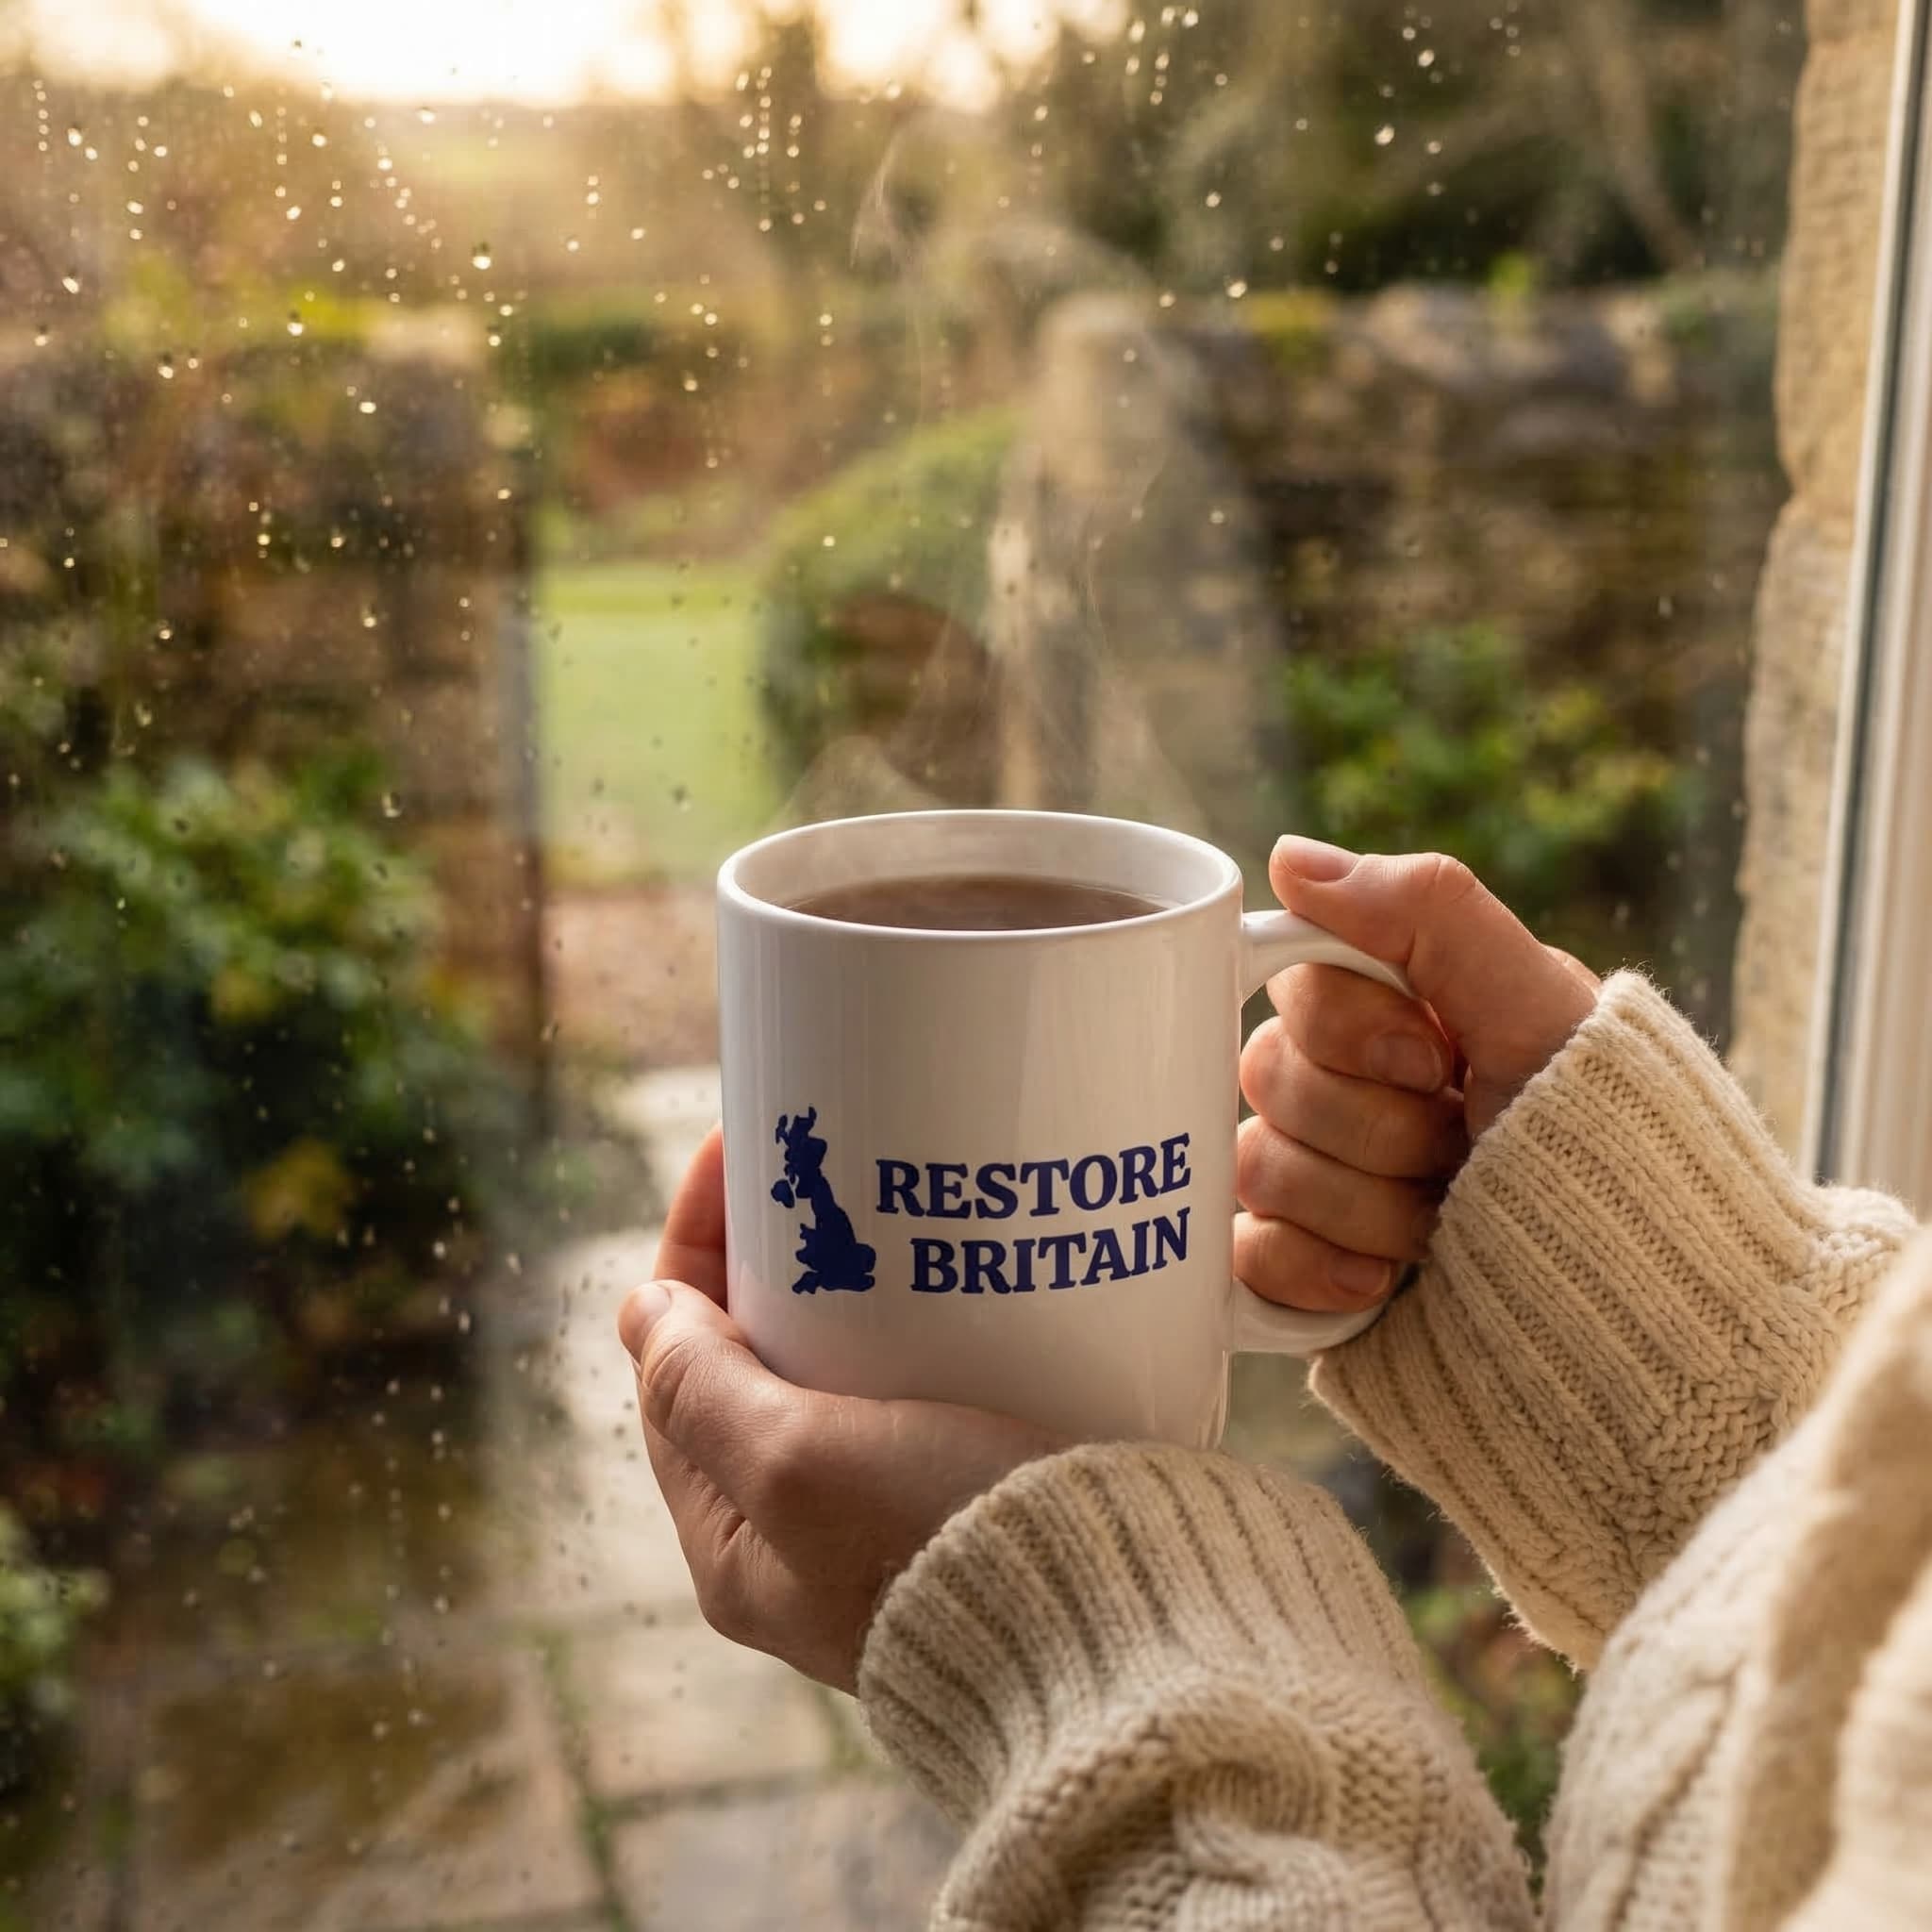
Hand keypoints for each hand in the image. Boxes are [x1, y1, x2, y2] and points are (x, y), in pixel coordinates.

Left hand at [618, 1128, 1065, 1691]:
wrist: (1109, 1621)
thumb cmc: (939, 1545)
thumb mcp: (793, 1461)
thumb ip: (702, 1389)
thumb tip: (641, 1312)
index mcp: (738, 1547)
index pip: (674, 1375)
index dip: (692, 1254)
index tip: (735, 1155)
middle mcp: (803, 1543)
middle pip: (753, 1370)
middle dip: (771, 1265)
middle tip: (814, 1168)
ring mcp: (889, 1522)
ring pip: (841, 1378)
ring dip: (849, 1293)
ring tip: (885, 1204)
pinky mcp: (971, 1499)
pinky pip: (921, 1395)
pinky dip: (922, 1330)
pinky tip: (955, 1277)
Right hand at [1236, 841, 1599, 1313]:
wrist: (1638, 1308)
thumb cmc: (1613, 1147)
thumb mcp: (1542, 1009)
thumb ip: (1426, 912)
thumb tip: (1288, 857)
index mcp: (1400, 1014)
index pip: (1297, 987)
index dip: (1357, 1032)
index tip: (1441, 1064)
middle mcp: (1350, 1089)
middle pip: (1266, 1075)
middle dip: (1378, 1128)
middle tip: (1458, 1150)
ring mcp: (1321, 1183)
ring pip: (1257, 1167)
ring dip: (1367, 1206)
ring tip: (1443, 1226)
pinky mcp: (1303, 1270)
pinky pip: (1244, 1257)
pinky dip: (1316, 1272)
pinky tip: (1385, 1280)